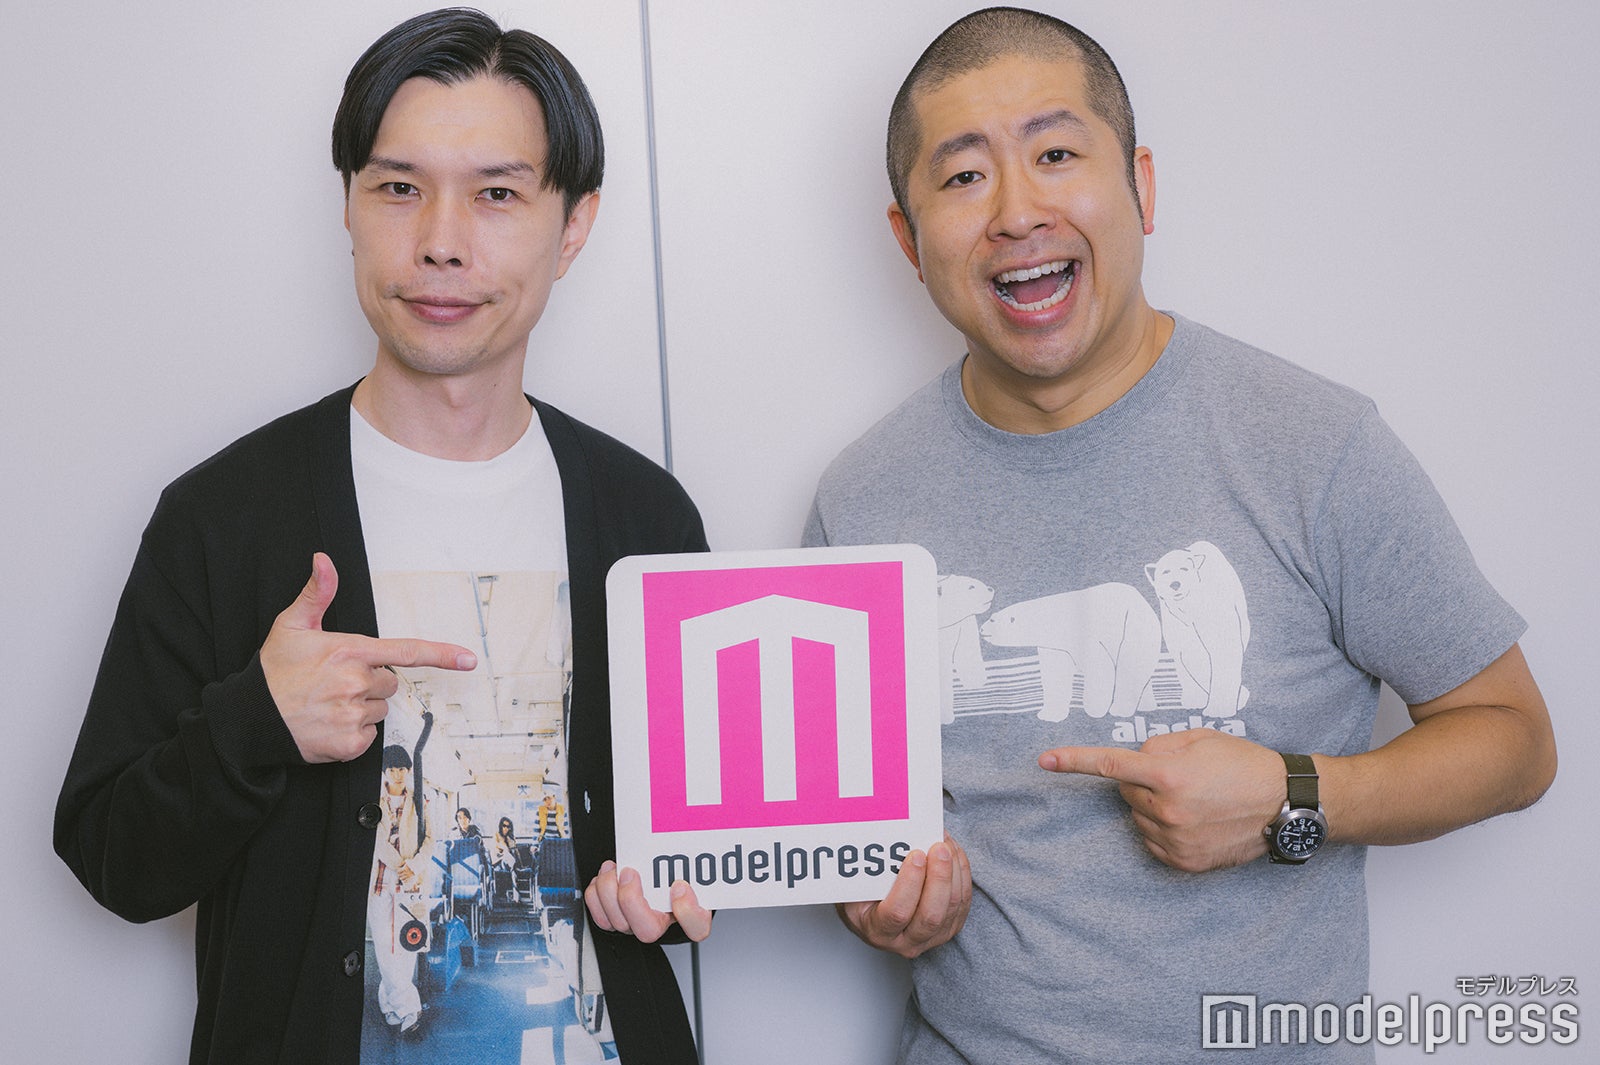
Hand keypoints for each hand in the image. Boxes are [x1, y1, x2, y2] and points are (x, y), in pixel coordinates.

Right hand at [260, 553, 476, 762]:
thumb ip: (317, 593)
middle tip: (337, 682)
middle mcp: (355, 683)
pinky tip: (329, 723)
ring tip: (329, 703)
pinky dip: (354, 733)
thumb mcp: (292, 625)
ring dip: (362, 707)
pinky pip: (369, 736)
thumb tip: (323, 560)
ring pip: (380, 708)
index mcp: (349, 652)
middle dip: (371, 682)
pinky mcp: (349, 744)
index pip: (405, 651)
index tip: (469, 659)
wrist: (249, 719)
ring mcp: (353, 715)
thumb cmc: (274, 671)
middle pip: (390, 682)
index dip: (441, 654)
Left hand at [584, 861, 711, 942]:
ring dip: (609, 892)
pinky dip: (597, 894)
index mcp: (687, 911)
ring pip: (618, 923)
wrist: (653, 871)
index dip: (688, 911)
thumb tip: (694, 830)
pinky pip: (600, 917)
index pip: (697, 927)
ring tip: (613, 868)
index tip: (680, 885)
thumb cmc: (670, 868)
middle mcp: (660, 922)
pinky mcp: (615, 920)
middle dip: (631, 899)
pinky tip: (605, 877)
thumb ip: (689, 855)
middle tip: (630, 872)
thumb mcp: (686, 860)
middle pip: (647, 930)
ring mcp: (636, 924)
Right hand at [836, 835, 969, 958]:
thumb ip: (868, 871)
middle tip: (939, 848)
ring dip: (954, 872)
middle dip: (939, 877)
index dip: (910, 884)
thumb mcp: (856, 887)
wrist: (875, 915)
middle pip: (931, 915)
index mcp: (878, 931)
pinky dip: (962, 874)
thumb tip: (888, 840)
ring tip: (947, 845)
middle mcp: (906, 942)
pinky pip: (963, 902)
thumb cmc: (863, 897)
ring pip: (952, 908)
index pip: (897, 913)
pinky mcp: (949, 929)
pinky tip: (954, 854)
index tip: (915, 855)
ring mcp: (930, 938)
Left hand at [1039, 729, 1283, 871]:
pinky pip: (1152, 841)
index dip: (1073, 761)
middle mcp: (1167, 810)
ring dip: (1154, 806)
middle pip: (1126, 791)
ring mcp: (1175, 839)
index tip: (1044, 760)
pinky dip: (1163, 829)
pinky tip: (1194, 820)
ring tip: (1196, 800)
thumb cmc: (1245, 764)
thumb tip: (1134, 759)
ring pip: (1139, 817)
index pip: (1110, 766)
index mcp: (1169, 775)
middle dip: (1142, 780)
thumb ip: (1159, 746)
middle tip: (1179, 776)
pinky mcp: (1184, 861)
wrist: (1286, 804)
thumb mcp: (1201, 739)